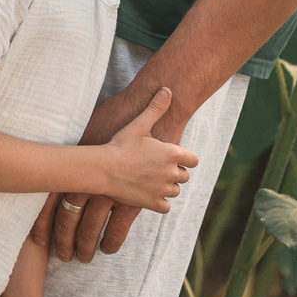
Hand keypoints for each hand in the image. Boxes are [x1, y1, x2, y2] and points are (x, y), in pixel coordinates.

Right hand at [98, 89, 197, 210]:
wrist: (103, 168)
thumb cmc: (120, 144)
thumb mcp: (139, 124)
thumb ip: (156, 108)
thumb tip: (167, 89)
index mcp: (172, 154)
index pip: (193, 160)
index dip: (184, 158)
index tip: (171, 156)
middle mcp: (172, 173)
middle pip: (184, 176)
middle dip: (175, 172)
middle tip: (156, 166)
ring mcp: (163, 190)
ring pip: (175, 191)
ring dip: (168, 187)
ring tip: (152, 179)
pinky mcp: (152, 203)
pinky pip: (166, 207)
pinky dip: (160, 202)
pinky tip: (149, 194)